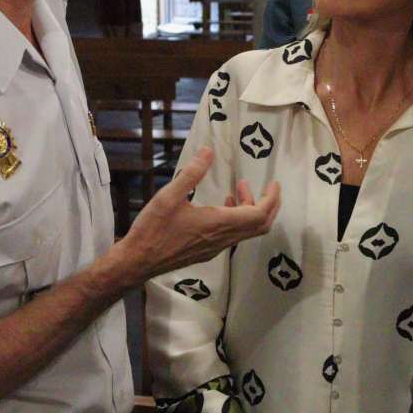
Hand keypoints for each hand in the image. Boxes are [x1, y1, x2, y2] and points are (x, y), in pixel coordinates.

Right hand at [115, 147, 279, 284]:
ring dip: (251, 210)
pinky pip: (233, 235)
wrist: (138, 262)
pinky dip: (237, 219)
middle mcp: (223, 239)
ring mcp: (216, 248)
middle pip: (260, 225)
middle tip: (267, 187)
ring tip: (238, 189)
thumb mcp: (170, 195)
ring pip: (246, 231)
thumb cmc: (153, 229)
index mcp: (219, 224)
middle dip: (268, 205)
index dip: (271, 199)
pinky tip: (222, 206)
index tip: (274, 183)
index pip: (259, 214)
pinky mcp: (207, 251)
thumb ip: (192, 172)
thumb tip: (208, 151)